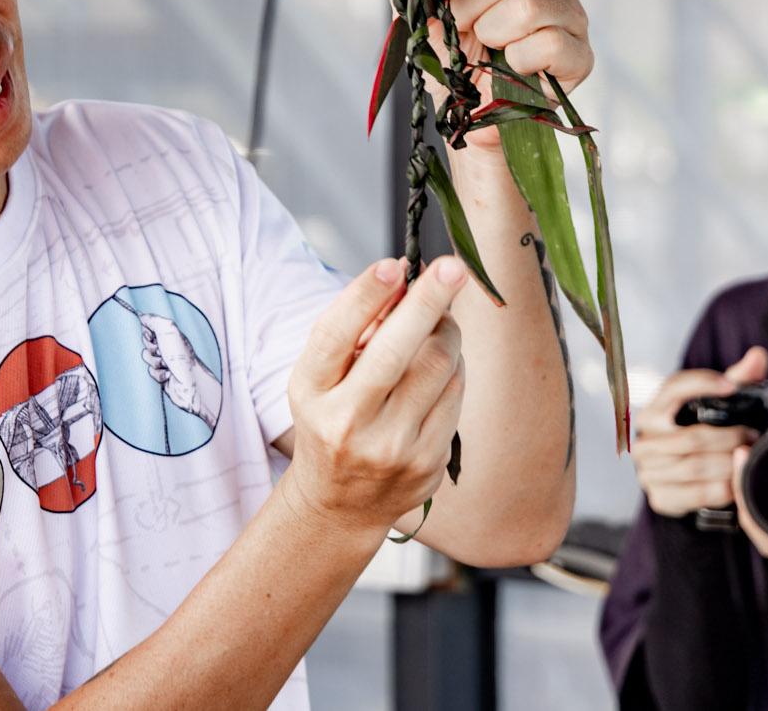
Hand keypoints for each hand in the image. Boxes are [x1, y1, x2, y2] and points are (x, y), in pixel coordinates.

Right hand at [137, 312, 223, 428]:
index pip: (148, 329)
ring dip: (155, 363)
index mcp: (170, 334)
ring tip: (167, 366)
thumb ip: (154, 320)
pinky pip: (150, 373)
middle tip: (162, 352)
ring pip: (146, 359)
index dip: (147, 334)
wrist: (191, 384)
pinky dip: (158, 374)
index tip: (152, 337)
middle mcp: (167, 346)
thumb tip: (141, 316)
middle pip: (144, 344)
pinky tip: (168, 376)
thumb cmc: (182, 356)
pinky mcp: (162, 376)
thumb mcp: (168, 330)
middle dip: (150, 349)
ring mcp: (165, 362)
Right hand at [278, 255, 468, 533]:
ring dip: (447, 330)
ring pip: (439, 367)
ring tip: (440, 319)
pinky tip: (443, 360)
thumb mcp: (320, 377)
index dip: (365, 296)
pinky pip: (455, 395)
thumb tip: (401, 279)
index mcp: (311, 393)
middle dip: (430, 301)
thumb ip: (353, 329)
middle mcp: (349, 422)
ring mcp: (392, 448)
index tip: (394, 265)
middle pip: (398, 350)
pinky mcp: (428, 463)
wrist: (341, 503)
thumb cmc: (330, 419)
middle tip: (452, 267)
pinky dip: (455, 365)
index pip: (336, 335)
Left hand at [417, 0, 592, 149]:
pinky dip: (518, 59)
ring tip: (488, 48)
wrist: (472, 112)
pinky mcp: (580, 53)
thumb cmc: (457, 58)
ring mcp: (571, 14)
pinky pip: (548, 42)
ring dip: (492, 33)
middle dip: (466, 9)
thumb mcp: (426, 16)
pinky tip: (513, 66)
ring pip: (526, 6)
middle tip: (461, 31)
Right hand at [632, 346, 767, 517]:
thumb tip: (758, 355)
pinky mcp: (659, 496)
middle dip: (730, 437)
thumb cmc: (699, 432)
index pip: (673, 389)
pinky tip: (735, 483)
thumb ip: (738, 380)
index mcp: (654, 409)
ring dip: (728, 464)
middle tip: (754, 436)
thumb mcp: (715, 406)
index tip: (731, 387)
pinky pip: (696, 494)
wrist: (680, 476)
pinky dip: (721, 489)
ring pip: (695, 466)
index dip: (702, 384)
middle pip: (692, 437)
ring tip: (748, 459)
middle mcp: (645, 439)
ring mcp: (648, 470)